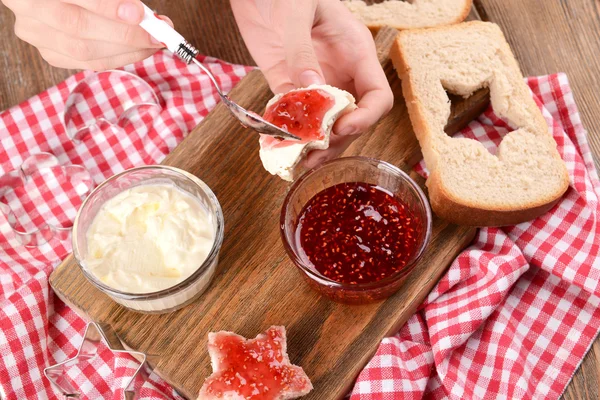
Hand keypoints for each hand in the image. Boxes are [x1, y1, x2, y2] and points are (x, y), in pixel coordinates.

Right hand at [2, 0, 169, 69]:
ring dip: (126, 49)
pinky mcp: (50, 53)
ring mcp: (36, 34)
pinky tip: (138, 50)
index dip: (108, 7)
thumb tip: (147, 16)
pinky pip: (88, 63)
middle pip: (78, 28)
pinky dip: (118, 57)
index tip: (139, 13)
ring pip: (84, 51)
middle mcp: (29, 8)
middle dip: (124, 34)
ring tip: (153, 42)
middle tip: (156, 33)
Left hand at [230, 0, 392, 166]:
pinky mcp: (287, 85)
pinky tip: (278, 145)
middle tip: (314, 155)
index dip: (365, 117)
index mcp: (355, 54)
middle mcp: (339, 73)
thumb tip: (311, 86)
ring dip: (313, 145)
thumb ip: (302, 49)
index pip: (377, 96)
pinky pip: (292, 116)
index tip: (341, 128)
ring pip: (323, 124)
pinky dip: (287, 133)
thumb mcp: (297, 11)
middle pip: (351, 119)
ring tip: (298, 160)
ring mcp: (314, 82)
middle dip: (336, 140)